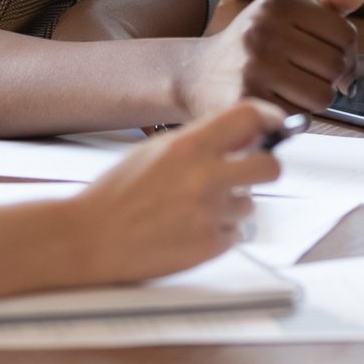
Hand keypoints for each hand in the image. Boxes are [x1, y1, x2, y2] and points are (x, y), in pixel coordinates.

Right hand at [74, 101, 283, 285]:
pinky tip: (187, 229)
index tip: (273, 125)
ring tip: (194, 208)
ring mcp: (209, 214)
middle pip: (270, 166)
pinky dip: (217, 233)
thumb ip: (201, 140)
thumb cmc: (118, 193)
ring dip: (231, 205)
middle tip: (248, 171)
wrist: (90, 237)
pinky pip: (233, 235)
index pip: (248, 116)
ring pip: (248, 204)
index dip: (268, 118)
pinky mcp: (208, 247)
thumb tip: (246, 134)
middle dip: (264, 167)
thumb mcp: (156, 150)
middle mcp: (205, 178)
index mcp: (188, 146)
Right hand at [179, 0, 363, 116]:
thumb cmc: (254, 46)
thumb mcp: (288, 16)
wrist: (197, 77)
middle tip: (305, 78)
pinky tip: (275, 105)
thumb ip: (334, 0)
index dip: (345, 54)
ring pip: (323, 95)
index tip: (327, 60)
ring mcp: (253, 64)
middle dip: (329, 79)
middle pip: (336, 65)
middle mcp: (264, 28)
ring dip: (313, 101)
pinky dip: (295, 117)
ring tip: (288, 92)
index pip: (345, 34)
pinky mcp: (247, 99)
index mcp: (278, 1)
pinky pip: (301, 117)